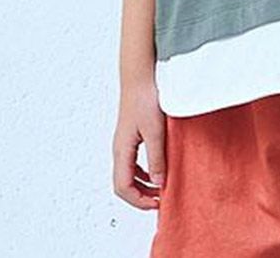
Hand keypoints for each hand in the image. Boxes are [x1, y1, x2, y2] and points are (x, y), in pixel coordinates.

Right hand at [113, 81, 165, 209]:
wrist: (140, 76)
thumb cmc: (145, 98)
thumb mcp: (155, 131)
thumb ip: (157, 158)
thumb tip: (159, 183)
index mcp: (122, 150)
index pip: (123, 188)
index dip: (139, 201)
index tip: (157, 204)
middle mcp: (119, 148)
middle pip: (123, 184)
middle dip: (140, 196)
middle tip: (160, 199)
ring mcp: (123, 142)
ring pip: (127, 174)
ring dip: (142, 184)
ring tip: (160, 187)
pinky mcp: (130, 135)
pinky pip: (132, 162)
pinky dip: (143, 171)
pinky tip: (156, 168)